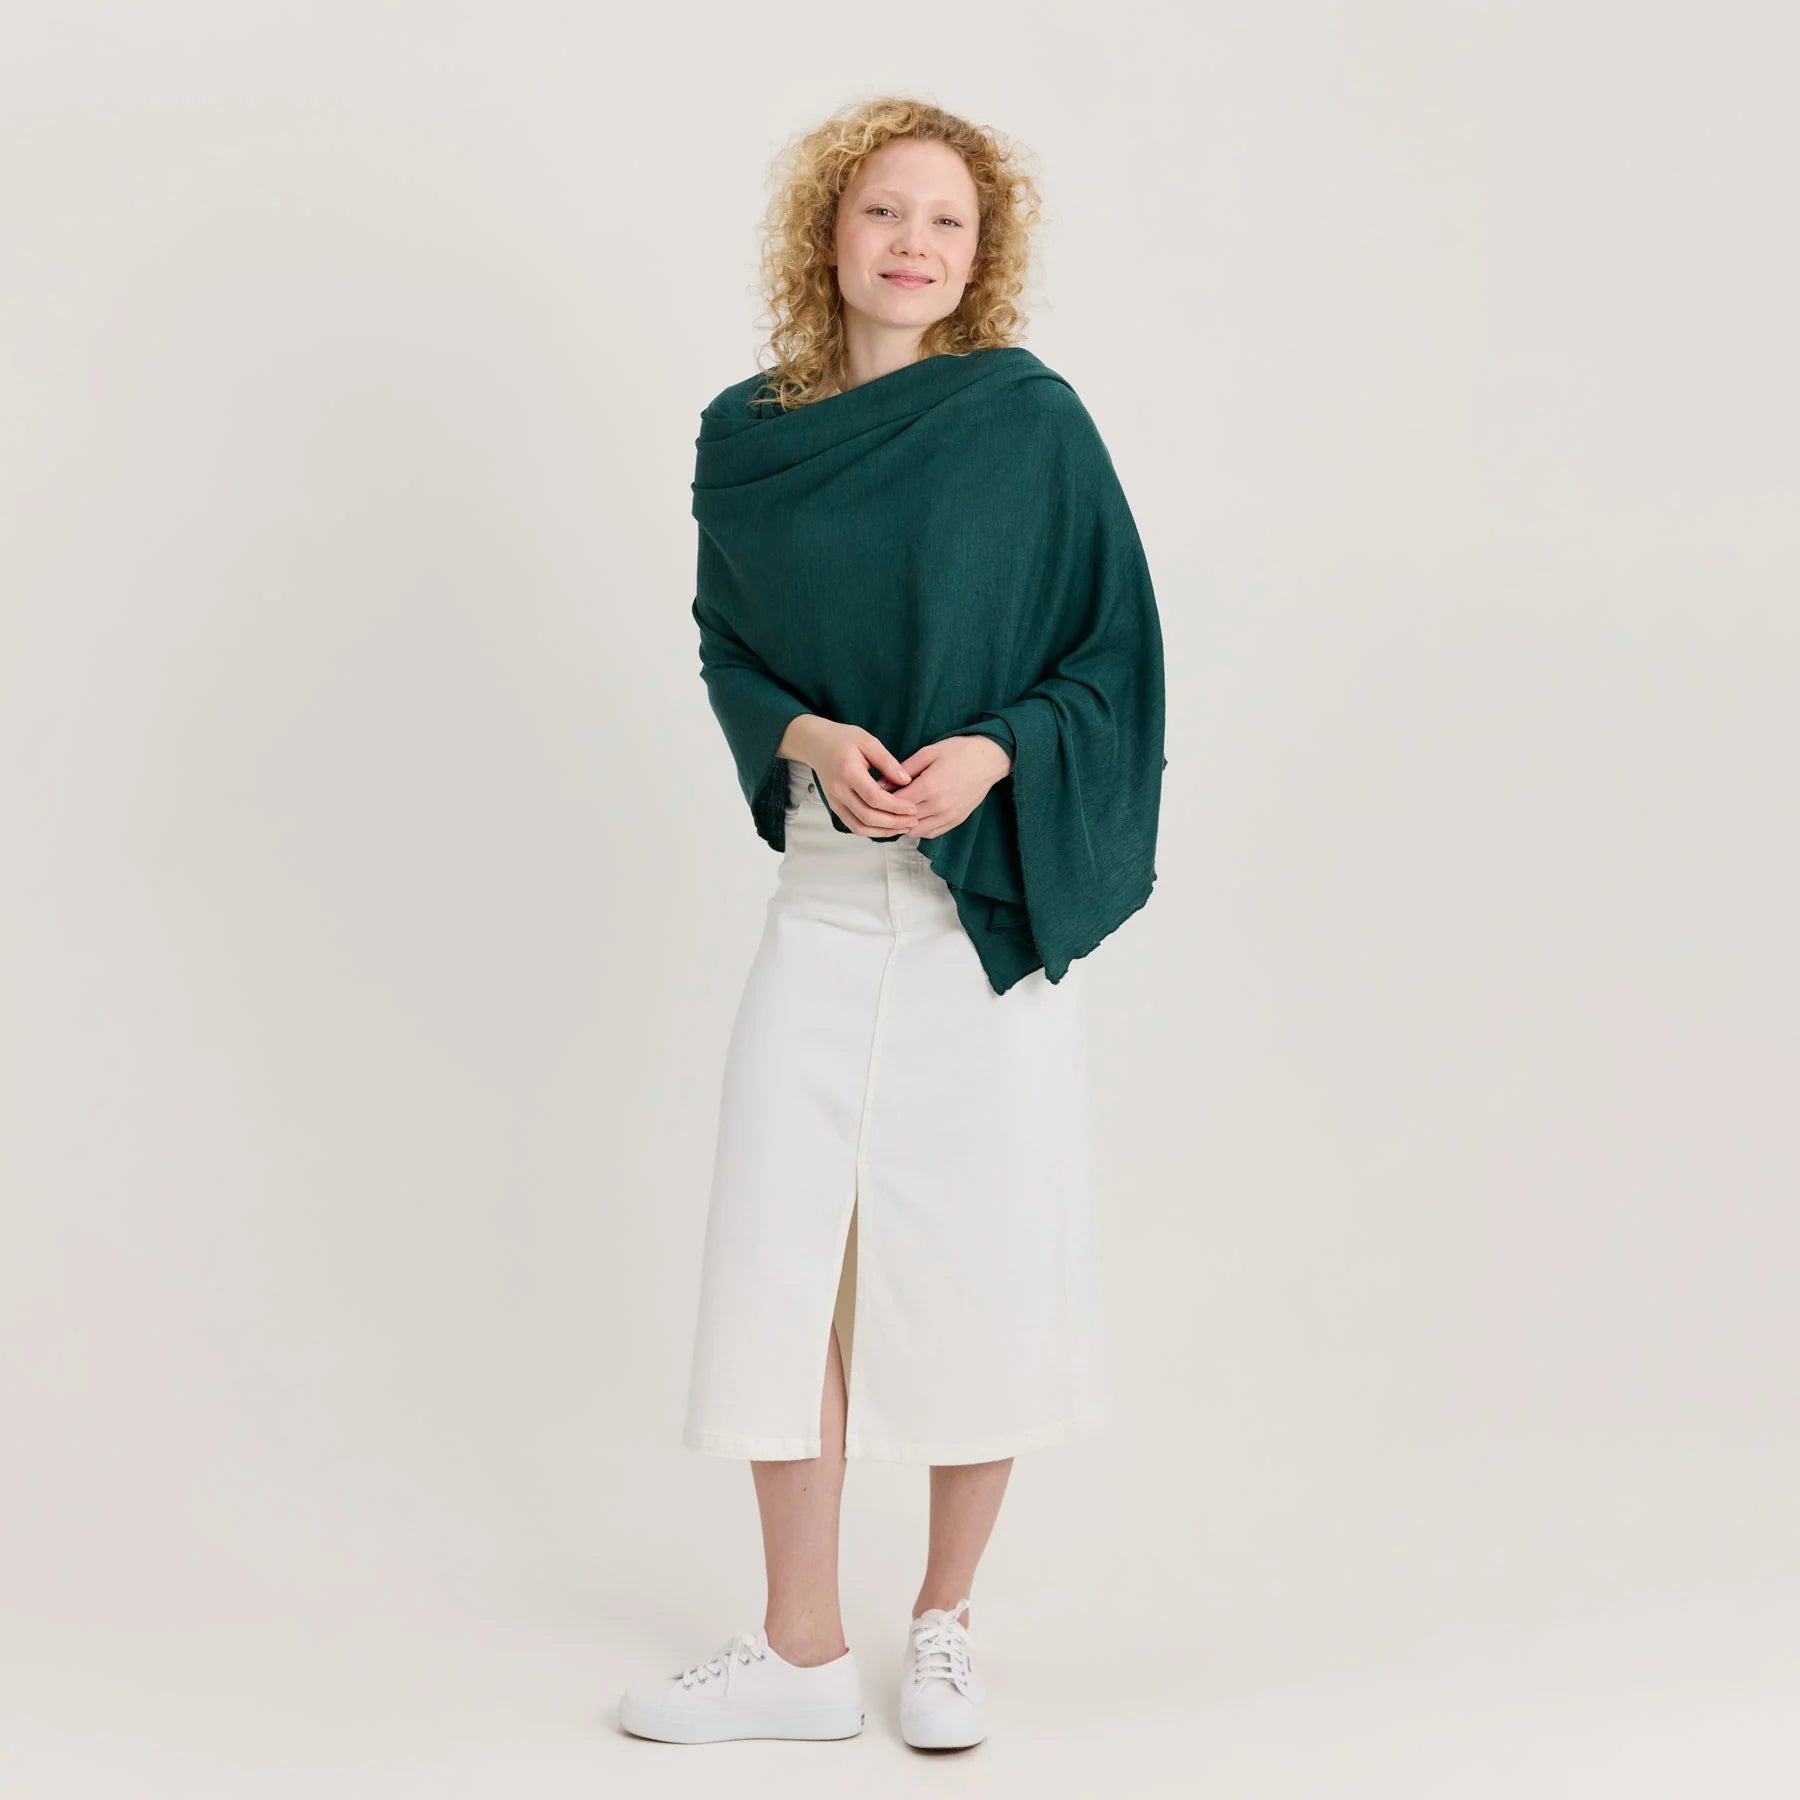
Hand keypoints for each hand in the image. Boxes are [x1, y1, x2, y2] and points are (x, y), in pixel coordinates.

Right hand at [784, 716, 925, 836]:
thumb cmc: (843, 740)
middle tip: (913, 820)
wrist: (817, 745)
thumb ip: (888, 761)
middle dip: (894, 823)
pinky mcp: (836, 808)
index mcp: (848, 772)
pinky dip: (873, 831)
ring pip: (860, 827)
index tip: (912, 807)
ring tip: (904, 826)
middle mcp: (839, 790)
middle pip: (868, 816)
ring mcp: (835, 801)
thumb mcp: (868, 742)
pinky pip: (854, 826)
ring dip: (884, 831)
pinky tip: (889, 827)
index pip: (874, 797)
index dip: (896, 807)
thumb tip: (907, 780)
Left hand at [872, 735, 1011, 839]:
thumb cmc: (958, 751)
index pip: (896, 803)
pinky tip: (915, 816)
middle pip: (904, 820)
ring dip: (905, 824)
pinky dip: (920, 828)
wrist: (989, 759)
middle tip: (883, 806)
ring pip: (916, 831)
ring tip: (898, 812)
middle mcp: (940, 806)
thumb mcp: (927, 752)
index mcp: (930, 786)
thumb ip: (903, 770)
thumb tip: (880, 784)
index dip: (882, 801)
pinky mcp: (956, 821)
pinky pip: (931, 833)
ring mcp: (949, 816)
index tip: (875, 795)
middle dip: (891, 815)